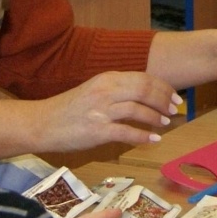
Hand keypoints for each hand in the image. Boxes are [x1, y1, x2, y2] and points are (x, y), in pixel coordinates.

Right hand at [31, 71, 181, 151]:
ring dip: (156, 117)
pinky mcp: (97, 130)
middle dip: (164, 100)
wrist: (42, 123)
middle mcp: (105, 91)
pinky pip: (127, 132)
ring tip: (165, 123)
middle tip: (174, 110)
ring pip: (138, 110)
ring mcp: (101, 110)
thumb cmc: (69, 109)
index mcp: (106, 78)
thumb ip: (117, 90)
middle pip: (144, 90)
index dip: (163, 87)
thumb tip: (145, 97)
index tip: (174, 96)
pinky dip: (143, 136)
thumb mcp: (94, 90)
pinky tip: (154, 139)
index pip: (143, 78)